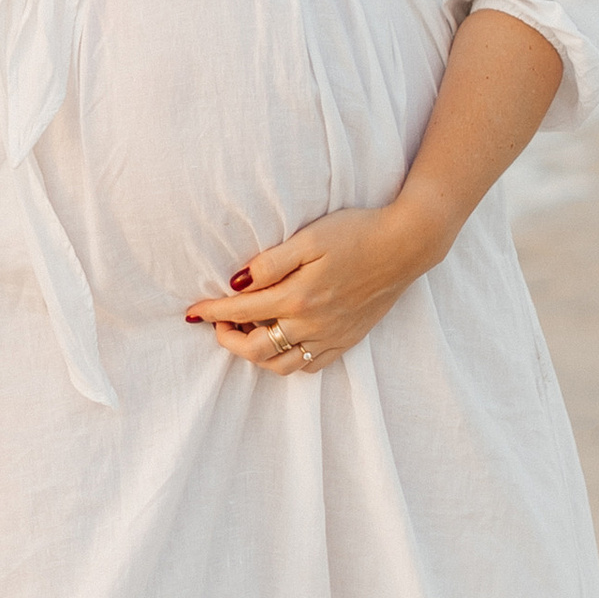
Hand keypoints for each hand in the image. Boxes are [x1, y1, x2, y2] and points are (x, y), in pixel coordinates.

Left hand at [184, 205, 438, 376]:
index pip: (241, 313)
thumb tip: (236, 282)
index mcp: (298, 298)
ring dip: (256, 355)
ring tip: (247, 334)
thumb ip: (270, 263)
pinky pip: (311, 365)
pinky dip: (289, 361)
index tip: (192, 312)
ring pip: (281, 365)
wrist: (406, 245)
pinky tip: (283, 341)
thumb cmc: (356, 232)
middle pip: (256, 349)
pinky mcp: (348, 339)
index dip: (212, 313)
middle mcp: (312, 324)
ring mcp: (332, 336)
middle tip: (219, 322)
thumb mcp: (309, 238)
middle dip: (229, 340)